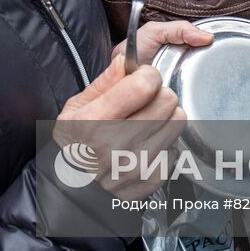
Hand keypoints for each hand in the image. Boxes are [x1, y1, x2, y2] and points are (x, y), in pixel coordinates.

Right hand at [56, 21, 212, 198]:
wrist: (71, 189)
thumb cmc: (72, 146)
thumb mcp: (74, 108)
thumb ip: (103, 83)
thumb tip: (126, 61)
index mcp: (96, 121)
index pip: (144, 85)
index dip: (147, 74)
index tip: (142, 77)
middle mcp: (118, 144)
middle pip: (167, 100)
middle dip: (158, 93)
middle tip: (146, 99)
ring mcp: (138, 164)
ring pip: (178, 121)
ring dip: (166, 116)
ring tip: (148, 120)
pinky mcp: (152, 178)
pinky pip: (175, 147)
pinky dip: (164, 143)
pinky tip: (147, 143)